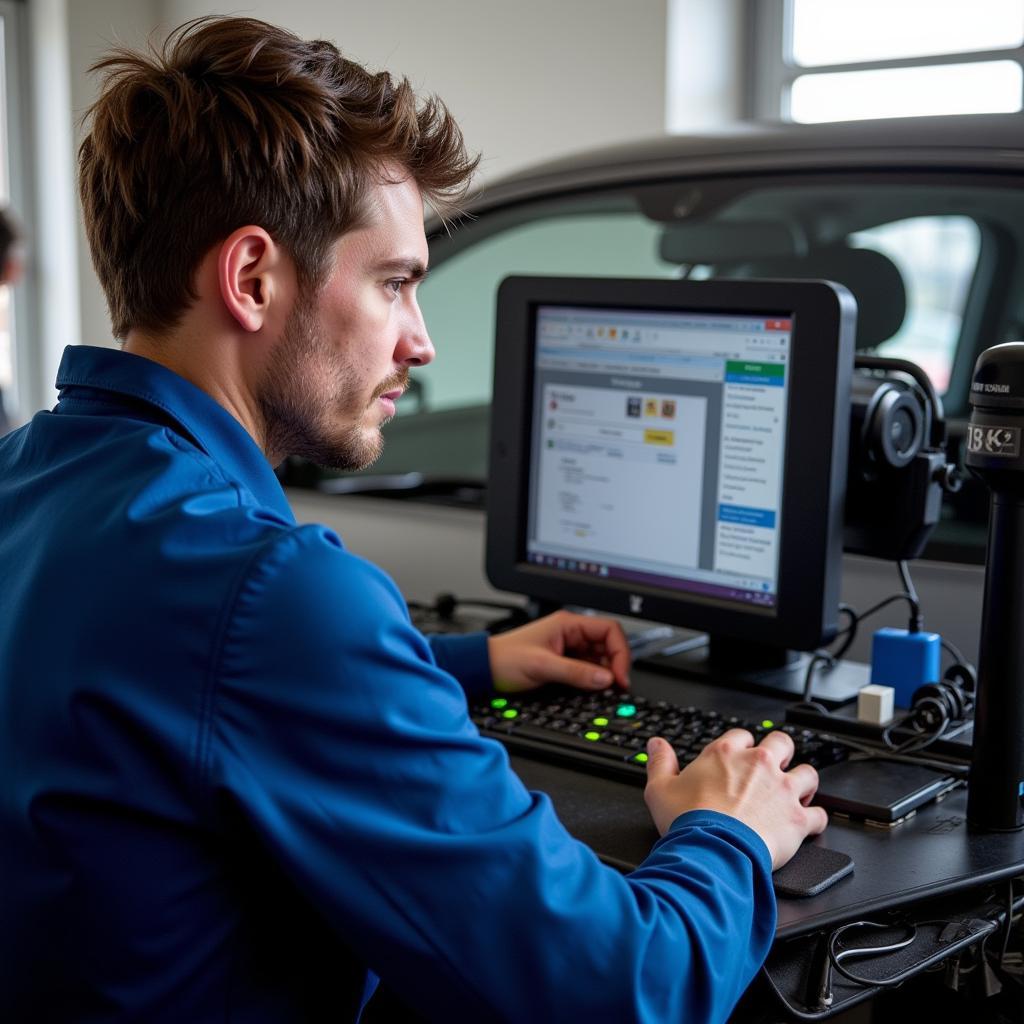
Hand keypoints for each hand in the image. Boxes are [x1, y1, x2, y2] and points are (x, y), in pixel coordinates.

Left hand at [487, 610, 630, 694]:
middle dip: (615, 665)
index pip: (609, 630)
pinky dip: (594, 679)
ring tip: (605, 690)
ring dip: (605, 674)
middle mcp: (570, 633)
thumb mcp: (542, 666)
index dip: (620, 652)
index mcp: (568, 624)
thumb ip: (576, 672)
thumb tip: (605, 679)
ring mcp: (568, 648)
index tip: (619, 675)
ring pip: (599, 658)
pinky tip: (592, 689)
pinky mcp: (564, 662)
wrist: (484, 669)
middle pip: (607, 645)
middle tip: (616, 686)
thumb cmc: (505, 659)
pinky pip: (588, 669)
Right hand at [644, 729, 827, 869]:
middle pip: (782, 743)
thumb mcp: (660, 788)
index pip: (742, 735)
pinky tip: (809, 824)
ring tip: (796, 793)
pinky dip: (816, 819)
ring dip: (804, 782)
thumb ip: (660, 762)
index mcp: (725, 754)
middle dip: (781, 752)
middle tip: (773, 767)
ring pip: (808, 773)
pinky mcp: (797, 819)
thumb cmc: (688, 821)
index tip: (739, 757)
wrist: (712, 851)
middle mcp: (758, 765)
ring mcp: (782, 790)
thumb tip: (656, 744)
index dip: (742, 746)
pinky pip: (819, 814)